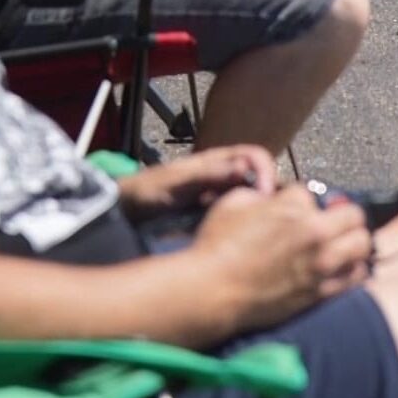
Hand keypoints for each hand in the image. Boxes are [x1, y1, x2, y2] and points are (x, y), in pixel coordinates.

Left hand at [118, 145, 276, 220]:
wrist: (127, 212)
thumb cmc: (147, 192)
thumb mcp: (177, 183)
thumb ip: (207, 174)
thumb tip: (243, 167)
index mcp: (216, 161)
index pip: (255, 156)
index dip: (267, 172)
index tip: (266, 198)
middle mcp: (223, 175)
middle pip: (259, 178)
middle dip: (270, 196)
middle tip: (271, 221)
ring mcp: (219, 195)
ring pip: (251, 199)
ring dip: (261, 212)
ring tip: (261, 234)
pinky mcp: (215, 215)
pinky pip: (238, 216)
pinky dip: (247, 224)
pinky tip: (245, 240)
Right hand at [192, 185, 371, 331]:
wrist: (213, 291)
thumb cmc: (217, 245)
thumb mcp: (234, 202)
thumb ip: (262, 195)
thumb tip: (274, 199)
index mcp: (293, 208)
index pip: (314, 194)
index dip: (302, 202)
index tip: (293, 211)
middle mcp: (314, 234)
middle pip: (354, 215)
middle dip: (342, 216)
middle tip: (330, 223)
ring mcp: (321, 265)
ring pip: (362, 245)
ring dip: (352, 241)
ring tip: (339, 245)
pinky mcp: (321, 292)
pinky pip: (357, 277)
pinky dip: (352, 269)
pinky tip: (339, 268)